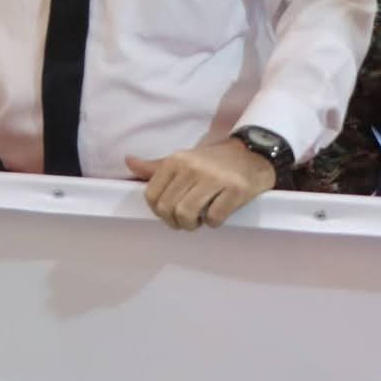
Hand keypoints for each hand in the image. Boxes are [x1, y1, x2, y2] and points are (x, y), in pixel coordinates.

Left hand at [126, 141, 275, 231]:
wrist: (251, 155)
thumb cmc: (212, 162)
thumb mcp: (182, 160)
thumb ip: (155, 167)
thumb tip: (129, 162)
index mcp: (176, 161)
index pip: (152, 196)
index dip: (158, 211)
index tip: (169, 213)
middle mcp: (192, 167)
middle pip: (168, 209)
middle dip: (175, 222)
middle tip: (185, 221)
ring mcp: (214, 178)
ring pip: (187, 214)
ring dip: (192, 225)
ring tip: (198, 220)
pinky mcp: (235, 189)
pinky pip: (214, 217)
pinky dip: (214, 222)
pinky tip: (217, 214)